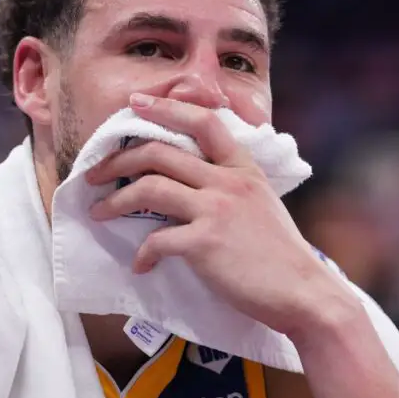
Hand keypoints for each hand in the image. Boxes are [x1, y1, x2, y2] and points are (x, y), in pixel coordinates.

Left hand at [85, 94, 359, 340]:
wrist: (304, 294)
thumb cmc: (280, 256)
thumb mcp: (261, 204)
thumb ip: (232, 185)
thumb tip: (193, 183)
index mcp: (243, 168)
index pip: (202, 121)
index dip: (165, 108)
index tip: (135, 103)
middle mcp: (228, 181)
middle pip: (160, 152)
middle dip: (118, 160)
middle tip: (94, 173)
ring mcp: (216, 210)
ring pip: (149, 188)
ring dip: (115, 201)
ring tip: (99, 212)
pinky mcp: (205, 244)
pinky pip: (157, 240)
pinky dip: (143, 253)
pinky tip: (141, 265)